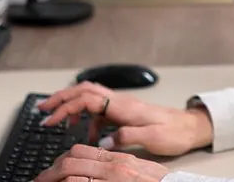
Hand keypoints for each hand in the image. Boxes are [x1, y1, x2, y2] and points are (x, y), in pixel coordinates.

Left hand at [35, 144, 169, 181]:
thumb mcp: (138, 169)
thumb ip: (117, 164)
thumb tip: (97, 168)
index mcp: (118, 159)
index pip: (81, 151)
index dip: (61, 159)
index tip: (53, 169)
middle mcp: (113, 167)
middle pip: (72, 161)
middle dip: (50, 171)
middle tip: (39, 180)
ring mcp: (112, 179)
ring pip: (73, 175)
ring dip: (53, 180)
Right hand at [37, 81, 213, 155]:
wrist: (191, 127)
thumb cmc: (175, 132)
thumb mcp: (153, 138)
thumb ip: (127, 138)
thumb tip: (104, 142)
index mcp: (124, 106)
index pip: (88, 99)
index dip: (66, 107)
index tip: (49, 120)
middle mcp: (121, 102)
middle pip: (84, 91)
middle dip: (60, 98)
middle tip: (42, 110)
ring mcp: (122, 106)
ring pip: (90, 98)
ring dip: (71, 106)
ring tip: (57, 122)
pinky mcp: (124, 113)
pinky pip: (99, 110)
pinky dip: (87, 119)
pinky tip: (88, 135)